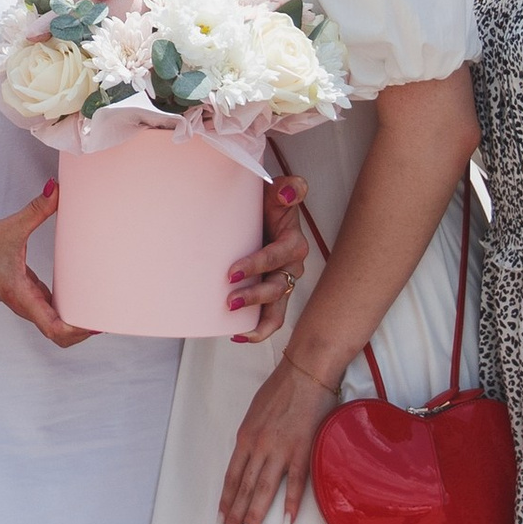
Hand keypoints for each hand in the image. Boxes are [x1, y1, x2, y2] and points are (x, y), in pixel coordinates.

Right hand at [0, 184, 89, 348]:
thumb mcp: (11, 226)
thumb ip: (36, 209)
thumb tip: (56, 190)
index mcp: (21, 295)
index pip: (53, 328)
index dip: (76, 331)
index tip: (96, 324)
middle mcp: (23, 303)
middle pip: (58, 333)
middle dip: (82, 331)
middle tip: (106, 317)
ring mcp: (24, 300)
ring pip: (53, 324)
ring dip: (75, 323)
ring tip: (99, 312)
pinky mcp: (24, 292)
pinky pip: (49, 310)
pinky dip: (66, 311)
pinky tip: (79, 298)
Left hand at [218, 353, 344, 523]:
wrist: (307, 371)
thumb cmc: (282, 388)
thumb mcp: (256, 413)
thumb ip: (252, 437)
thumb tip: (249, 458)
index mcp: (245, 438)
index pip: (232, 478)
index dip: (226, 502)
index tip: (221, 523)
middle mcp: (259, 447)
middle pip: (243, 490)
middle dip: (234, 520)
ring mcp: (281, 450)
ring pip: (263, 491)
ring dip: (253, 518)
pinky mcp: (303, 450)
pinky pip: (296, 483)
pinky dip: (290, 505)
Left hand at [225, 177, 308, 342]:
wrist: (262, 212)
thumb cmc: (269, 204)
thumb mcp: (279, 190)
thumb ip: (289, 188)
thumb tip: (289, 193)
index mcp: (293, 243)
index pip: (278, 256)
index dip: (258, 265)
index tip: (232, 272)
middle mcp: (290, 267)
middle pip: (277, 288)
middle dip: (254, 296)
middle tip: (229, 299)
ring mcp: (282, 283)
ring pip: (276, 308)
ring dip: (256, 319)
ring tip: (233, 321)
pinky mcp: (272, 295)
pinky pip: (271, 318)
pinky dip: (257, 331)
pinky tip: (236, 335)